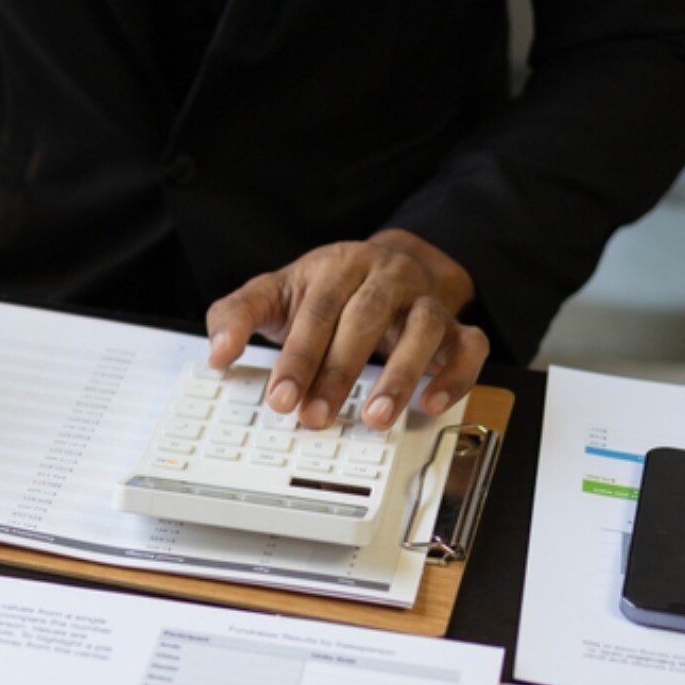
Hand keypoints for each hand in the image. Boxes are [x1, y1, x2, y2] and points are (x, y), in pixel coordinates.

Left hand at [206, 230, 488, 430]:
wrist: (388, 266)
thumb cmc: (325, 291)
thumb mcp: (274, 294)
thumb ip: (237, 316)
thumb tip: (216, 354)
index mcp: (339, 267)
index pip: (317, 312)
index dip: (297, 358)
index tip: (280, 399)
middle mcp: (386, 278)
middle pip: (365, 319)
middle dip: (338, 373)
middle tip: (315, 417)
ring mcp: (425, 301)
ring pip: (422, 330)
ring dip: (399, 376)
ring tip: (374, 417)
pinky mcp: (456, 326)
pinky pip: (468, 347)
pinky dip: (455, 375)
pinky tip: (430, 403)